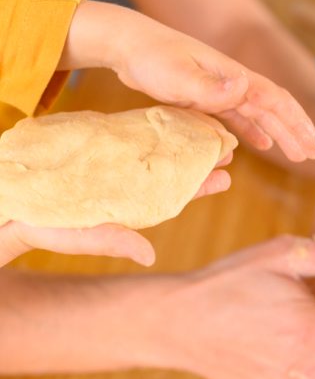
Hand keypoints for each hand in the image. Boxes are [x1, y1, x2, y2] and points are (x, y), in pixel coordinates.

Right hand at [0, 151, 232, 266]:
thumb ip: (112, 241)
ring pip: (156, 153)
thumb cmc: (42, 226)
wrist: (11, 202)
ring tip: (207, 133)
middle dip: (199, 162)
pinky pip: (130, 136)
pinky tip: (165, 121)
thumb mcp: (78, 236)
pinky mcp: (97, 148)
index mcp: (130, 206)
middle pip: (172, 172)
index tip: (226, 178)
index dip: (200, 187)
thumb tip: (149, 257)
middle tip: (228, 150)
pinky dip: (149, 130)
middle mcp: (128, 186)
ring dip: (180, 144)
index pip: (174, 197)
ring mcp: (115, 166)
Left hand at [60, 1, 314, 162]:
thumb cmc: (151, 59)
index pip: (276, 102)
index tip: (313, 146)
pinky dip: (253, 131)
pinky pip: (239, 118)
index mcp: (234, 77)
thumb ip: (210, 87)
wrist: (129, 46)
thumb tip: (245, 87)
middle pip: (274, 109)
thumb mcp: (178, 76)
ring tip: (297, 153)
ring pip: (260, 115)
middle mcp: (234, 83)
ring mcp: (222, 90)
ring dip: (280, 134)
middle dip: (297, 132)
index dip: (297, 125)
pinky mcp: (208, 98)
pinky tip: (261, 144)